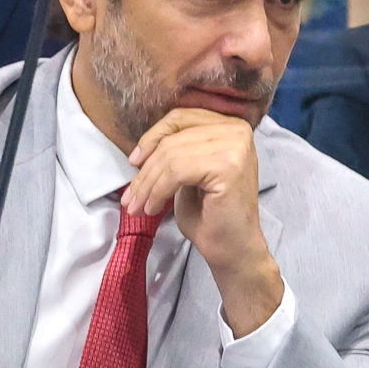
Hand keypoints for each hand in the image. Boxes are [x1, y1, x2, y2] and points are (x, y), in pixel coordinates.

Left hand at [125, 108, 281, 335]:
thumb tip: (141, 148)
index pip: (180, 118)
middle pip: (173, 137)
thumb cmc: (211, 215)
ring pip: (171, 155)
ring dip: (148, 184)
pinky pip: (177, 171)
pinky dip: (158, 191)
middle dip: (145, 169)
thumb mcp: (189, 173)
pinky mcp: (228, 166)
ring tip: (138, 207)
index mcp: (230, 125)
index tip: (134, 162)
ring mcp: (235, 146)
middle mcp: (237, 130)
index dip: (152, 137)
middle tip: (131, 197)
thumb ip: (176, 150)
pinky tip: (154, 209)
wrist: (234, 249)